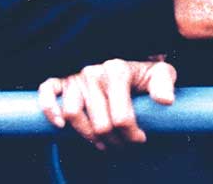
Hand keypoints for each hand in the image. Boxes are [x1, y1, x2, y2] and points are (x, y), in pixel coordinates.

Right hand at [38, 58, 176, 148]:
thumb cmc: (143, 75)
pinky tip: (59, 125)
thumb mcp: (161, 74)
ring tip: (104, 143)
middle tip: (124, 145)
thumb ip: (164, 85)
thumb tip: (165, 101)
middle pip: (99, 123)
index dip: (132, 136)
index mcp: (117, 70)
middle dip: (114, 142)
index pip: (120, 117)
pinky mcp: (62, 82)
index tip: (141, 138)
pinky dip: (50, 109)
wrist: (127, 66)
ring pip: (72, 114)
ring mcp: (76, 77)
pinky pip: (48, 93)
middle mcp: (94, 72)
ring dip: (88, 136)